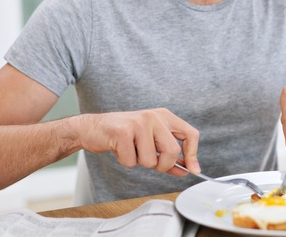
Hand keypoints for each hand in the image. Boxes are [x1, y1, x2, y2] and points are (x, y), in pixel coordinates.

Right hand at [75, 108, 200, 173]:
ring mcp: (139, 123)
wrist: (92, 128)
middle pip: (172, 151)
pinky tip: (119, 149)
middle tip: (151, 163)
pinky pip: (132, 161)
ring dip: (139, 162)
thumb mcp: (149, 142)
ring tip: (130, 150)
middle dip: (163, 165)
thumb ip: (168, 156)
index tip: (192, 170)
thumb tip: (187, 170)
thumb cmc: (123, 136)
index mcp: (164, 116)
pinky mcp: (123, 132)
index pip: (190, 134)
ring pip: (150, 160)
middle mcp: (154, 116)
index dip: (193, 154)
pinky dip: (125, 161)